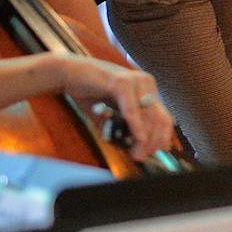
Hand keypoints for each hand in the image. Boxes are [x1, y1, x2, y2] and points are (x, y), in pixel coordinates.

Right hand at [45, 53, 177, 158]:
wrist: (67, 73)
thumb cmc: (89, 95)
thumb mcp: (112, 115)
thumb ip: (125, 128)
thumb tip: (139, 150)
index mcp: (148, 90)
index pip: (164, 118)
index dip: (162, 139)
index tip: (154, 156)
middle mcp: (146, 83)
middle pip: (161, 118)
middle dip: (153, 143)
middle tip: (141, 157)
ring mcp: (136, 80)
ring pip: (150, 115)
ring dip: (144, 139)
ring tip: (136, 153)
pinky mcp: (122, 82)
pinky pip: (133, 109)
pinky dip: (135, 126)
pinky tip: (136, 139)